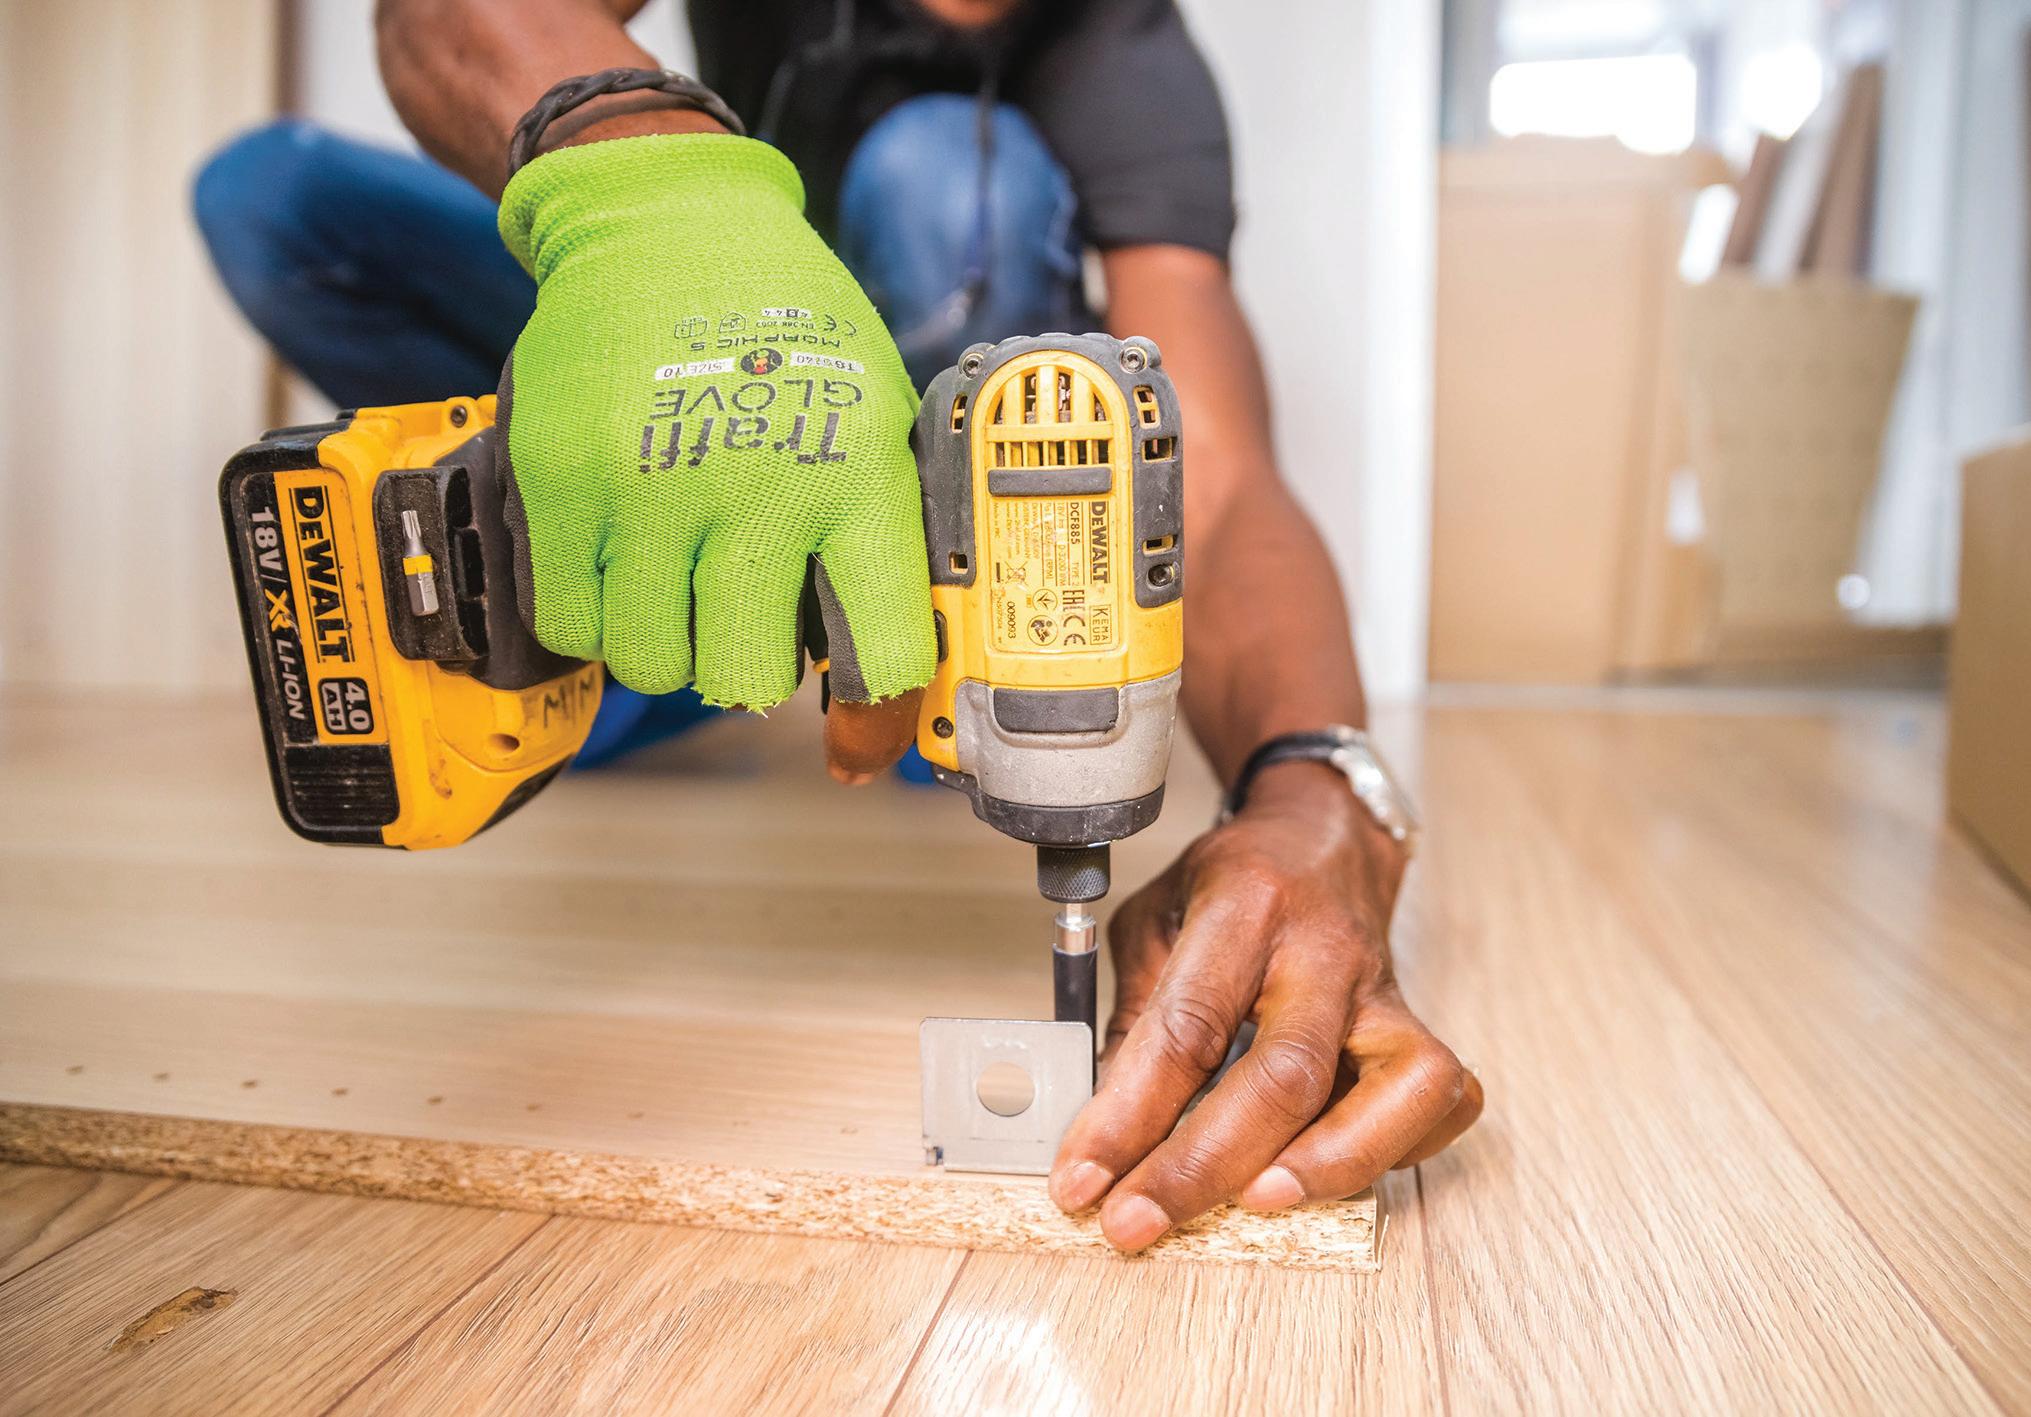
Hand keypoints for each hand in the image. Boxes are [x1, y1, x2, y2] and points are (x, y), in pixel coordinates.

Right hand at [495, 133, 935, 766]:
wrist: (667, 224)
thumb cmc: (788, 335)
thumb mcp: (873, 420)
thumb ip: (879, 543)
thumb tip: (882, 689)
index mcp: (855, 477)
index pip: (882, 650)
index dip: (875, 708)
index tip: (862, 721)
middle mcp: (753, 489)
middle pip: (746, 679)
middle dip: (747, 667)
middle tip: (743, 615)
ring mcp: (648, 488)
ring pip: (652, 663)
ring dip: (667, 642)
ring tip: (679, 577)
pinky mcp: (561, 482)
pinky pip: (571, 622)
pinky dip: (597, 614)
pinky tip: (623, 561)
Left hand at [1049, 761, 1482, 1248]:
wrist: (1322, 838)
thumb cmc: (1232, 884)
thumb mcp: (1155, 922)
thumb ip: (1133, 1021)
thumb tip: (1104, 1134)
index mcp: (1245, 906)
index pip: (1185, 1026)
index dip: (1127, 1117)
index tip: (1080, 1180)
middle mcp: (1324, 949)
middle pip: (1284, 1073)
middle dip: (1203, 1166)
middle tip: (1137, 1221)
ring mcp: (1385, 991)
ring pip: (1395, 1090)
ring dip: (1324, 1166)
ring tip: (1252, 1204)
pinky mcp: (1420, 1024)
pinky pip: (1438, 1101)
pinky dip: (1392, 1150)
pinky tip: (1327, 1168)